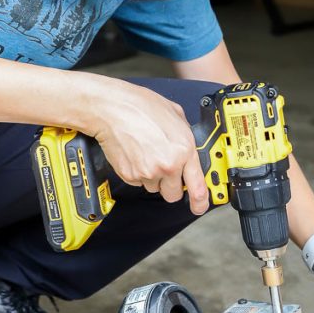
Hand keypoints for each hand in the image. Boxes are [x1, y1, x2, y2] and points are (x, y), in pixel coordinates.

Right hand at [87, 79, 208, 214]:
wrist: (112, 109)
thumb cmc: (141, 107)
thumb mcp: (176, 115)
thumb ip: (186, 138)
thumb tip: (189, 151)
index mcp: (183, 151)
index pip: (198, 187)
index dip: (200, 201)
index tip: (200, 205)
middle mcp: (167, 166)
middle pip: (174, 195)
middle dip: (171, 186)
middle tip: (165, 170)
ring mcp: (147, 173)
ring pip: (154, 188)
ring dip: (153, 177)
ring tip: (146, 153)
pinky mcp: (129, 176)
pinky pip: (138, 182)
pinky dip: (137, 172)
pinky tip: (135, 154)